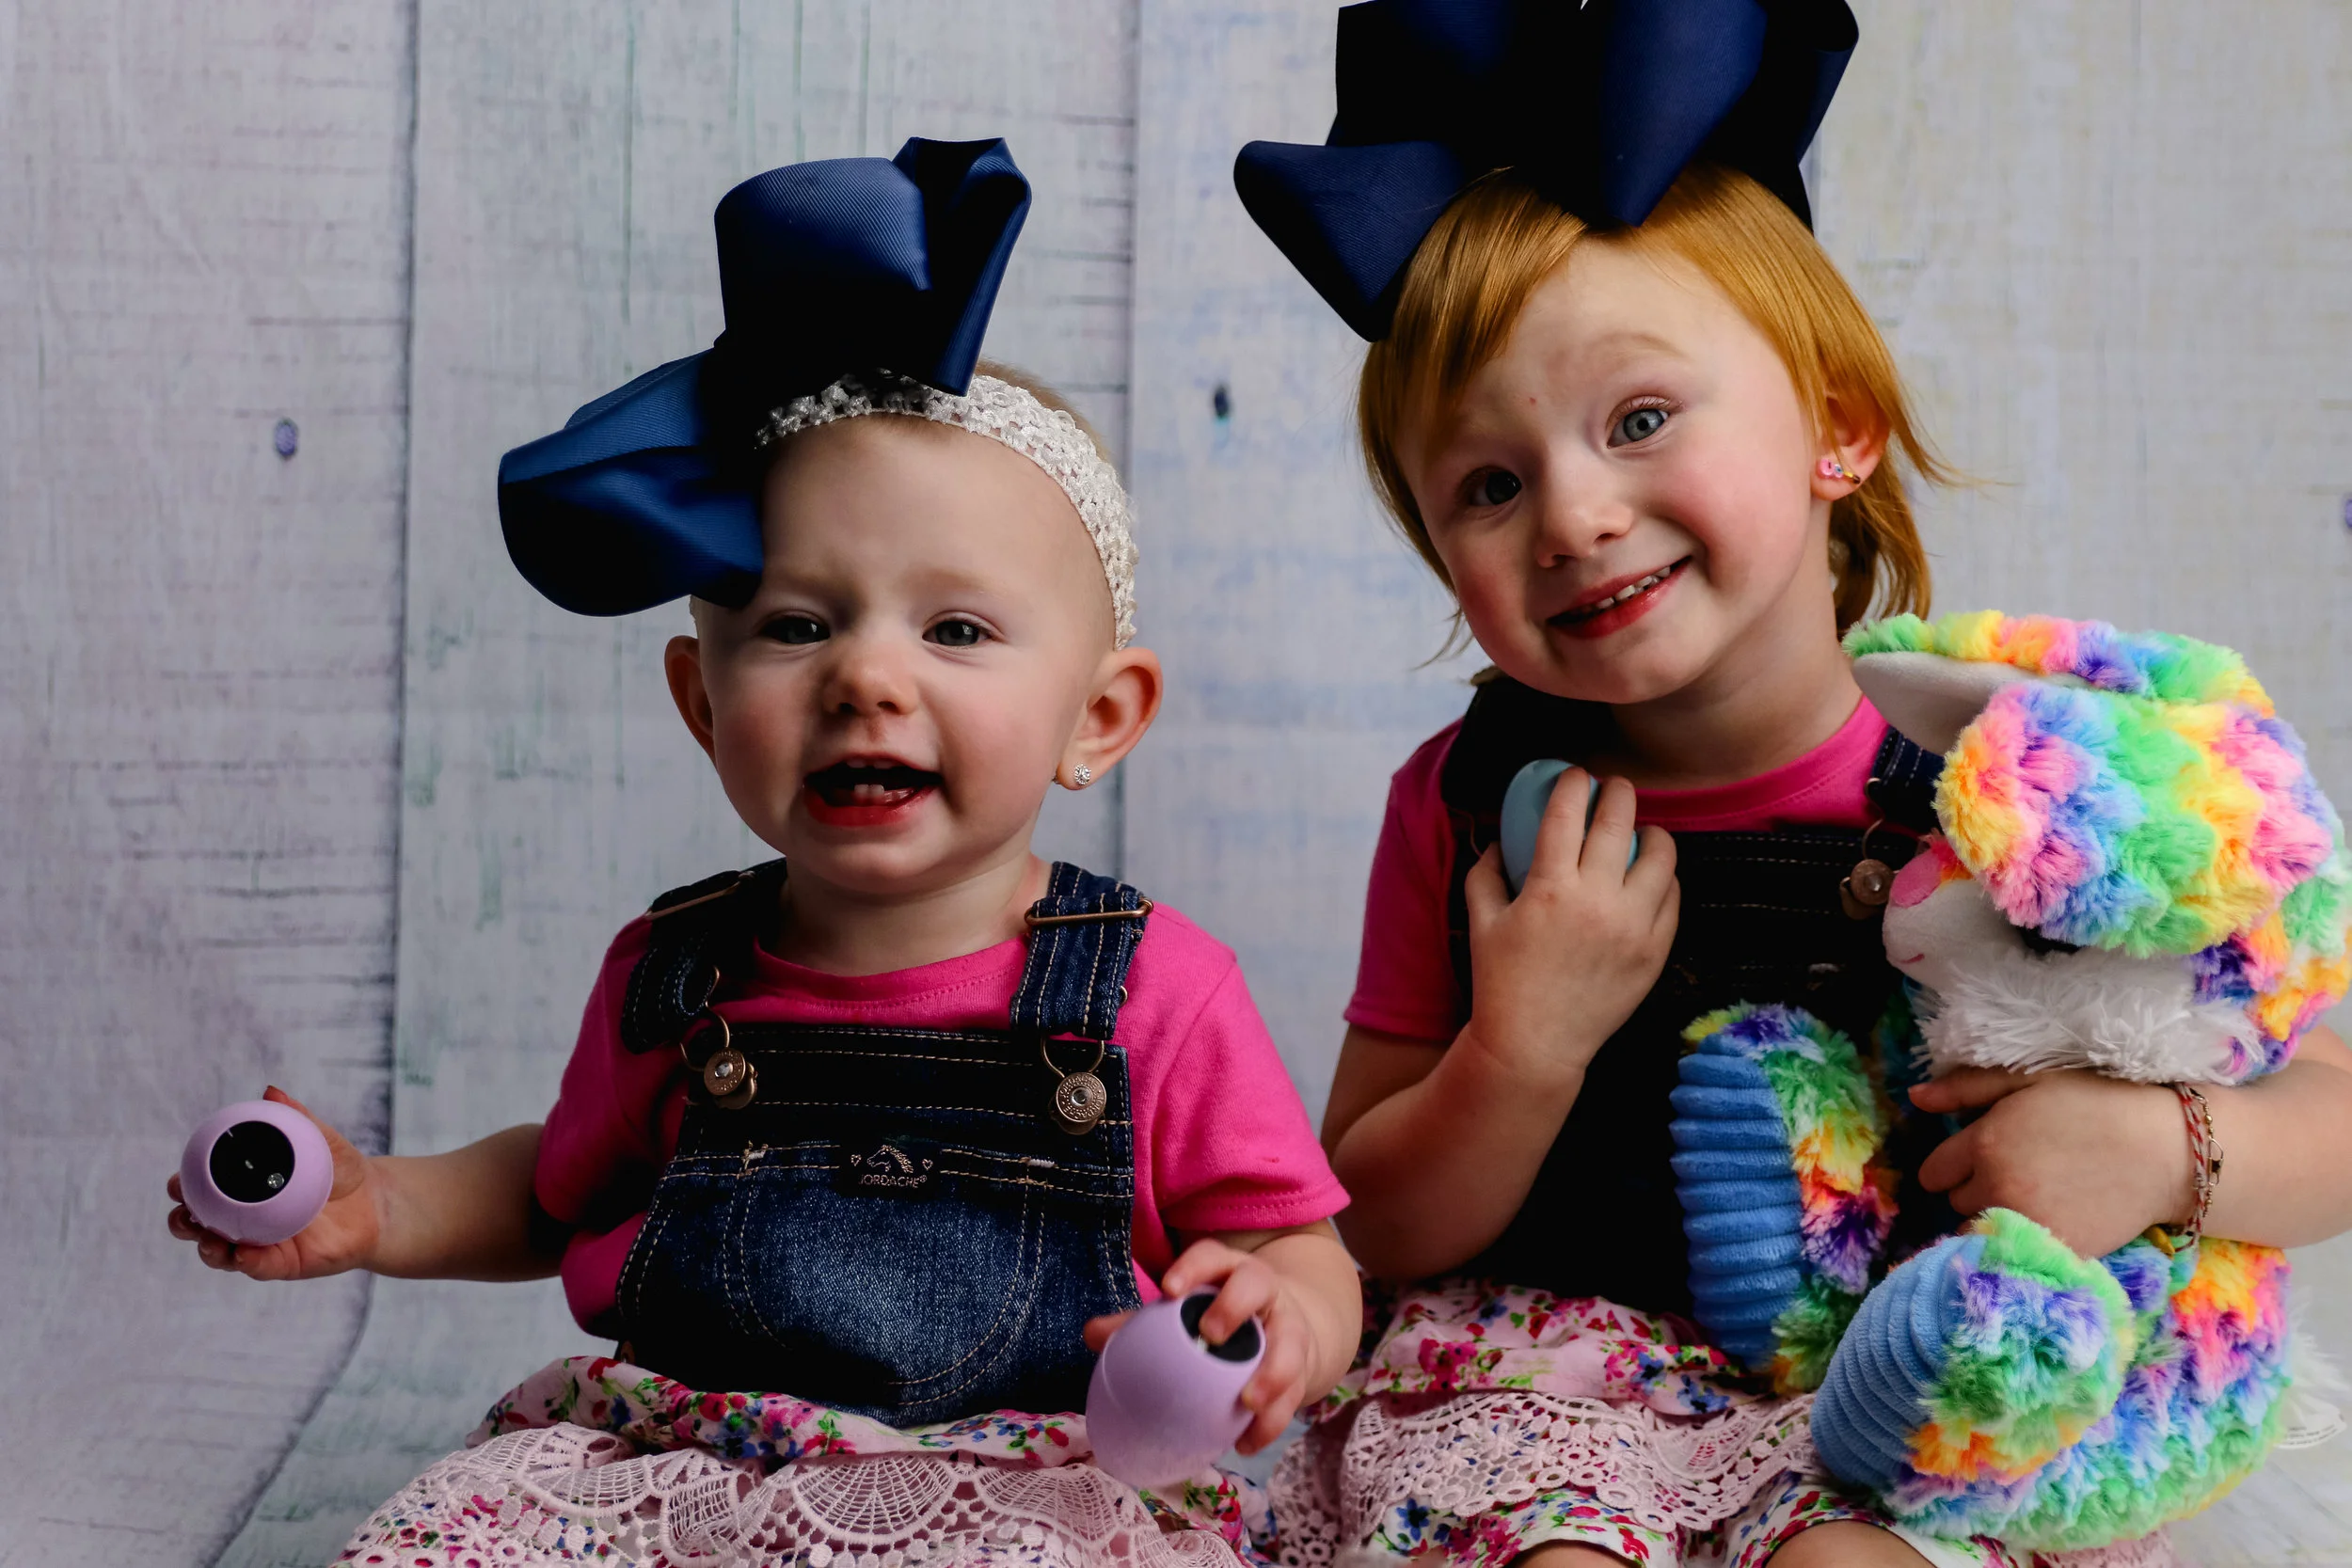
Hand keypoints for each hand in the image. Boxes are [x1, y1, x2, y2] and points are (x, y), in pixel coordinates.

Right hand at [166, 1086, 379, 1280]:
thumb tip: (272, 1093)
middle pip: (198, 1224)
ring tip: (210, 1240)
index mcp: (244, 1188)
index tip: (176, 1183)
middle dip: (182, 1222)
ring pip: (220, 1252)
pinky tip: (244, 1254)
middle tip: (187, 1214)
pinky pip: (258, 1267)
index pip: (201, 1189)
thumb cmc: (342, 1169)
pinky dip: (247, 1262)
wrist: (377, 1202)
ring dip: (207, 1248)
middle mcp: (244, 1218)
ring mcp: (260, 1242)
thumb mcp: (322, 1140)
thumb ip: (297, 1118)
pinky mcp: (282, 1263)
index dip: (182, 1188)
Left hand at [1083, 1237, 1342, 1454]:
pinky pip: (1295, 1392)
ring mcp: (1288, 1325)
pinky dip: (1272, 1420)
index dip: (1193, 1267)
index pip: (1212, 1256)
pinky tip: (1246, 1443)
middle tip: (1212, 1335)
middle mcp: (1263, 1290)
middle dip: (1235, 1306)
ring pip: (1289, 1341)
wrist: (1283, 1331)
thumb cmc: (1218, 1317)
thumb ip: (1139, 1325)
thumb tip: (1092, 1334)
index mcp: (1227, 1270)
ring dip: (1272, 1373)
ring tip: (1246, 1403)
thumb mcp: (1186, 1313)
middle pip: (1257, 1284)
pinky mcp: (1305, 1364)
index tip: (1169, 1289)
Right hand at [1458, 770, 1676, 1091]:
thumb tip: (1499, 839)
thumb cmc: (1501, 982)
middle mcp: (1596, 901)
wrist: (1535, 1045)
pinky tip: (1650, 876)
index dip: (1572, 784)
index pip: (1567, 814)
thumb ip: (1485, 873)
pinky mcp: (1655, 951)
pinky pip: (1673, 898)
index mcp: (1549, 889)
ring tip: (1640, 831)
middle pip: (1619, 821)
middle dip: (1617, 792)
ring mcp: (1632, 926)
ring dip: (1650, 832)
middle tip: (1613, 787)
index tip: (1575, 775)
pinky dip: (1663, 878)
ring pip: (1660, 856)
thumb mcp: (1481, 922)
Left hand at [1911, 1068, 2191, 1256]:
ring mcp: (2027, 1224)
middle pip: (1956, 1201)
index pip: (1933, 1172)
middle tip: (2015, 1170)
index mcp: (1985, 1144)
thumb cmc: (2097, 1103)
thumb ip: (1966, 1088)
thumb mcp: (2029, 1080)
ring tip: (2037, 1194)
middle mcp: (1997, 1188)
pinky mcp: (2057, 1251)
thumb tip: (1914, 1098)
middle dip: (1974, 1187)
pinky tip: (2054, 1217)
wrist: (2169, 1150)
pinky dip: (2025, 1240)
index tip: (1979, 1156)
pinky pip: (2016, 1253)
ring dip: (1996, 1214)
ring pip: (1983, 1229)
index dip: (1953, 1163)